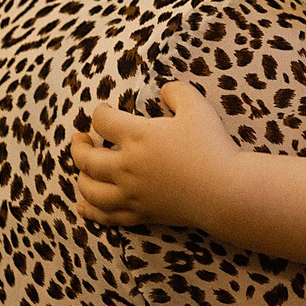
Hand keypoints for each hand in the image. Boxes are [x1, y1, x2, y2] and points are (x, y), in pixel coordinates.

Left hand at [71, 80, 235, 229]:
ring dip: (81, 177)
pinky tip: (83, 207)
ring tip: (84, 169)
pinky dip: (91, 211)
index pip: (102, 121)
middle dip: (78, 146)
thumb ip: (177, 91)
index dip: (99, 112)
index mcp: (137, 136)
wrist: (226, 191)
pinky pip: (107, 216)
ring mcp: (132, 193)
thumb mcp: (197, 107)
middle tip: (80, 139)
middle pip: (86, 158)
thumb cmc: (212, 147)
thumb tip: (164, 89)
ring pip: (90, 189)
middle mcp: (126, 166)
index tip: (104, 110)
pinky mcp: (142, 213)